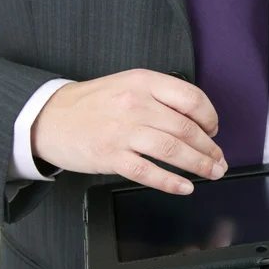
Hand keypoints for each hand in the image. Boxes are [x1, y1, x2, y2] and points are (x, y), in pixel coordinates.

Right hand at [31, 69, 227, 193]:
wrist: (49, 116)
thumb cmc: (93, 103)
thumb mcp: (128, 85)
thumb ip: (160, 97)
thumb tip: (196, 121)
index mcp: (143, 82)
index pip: (191, 98)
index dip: (209, 117)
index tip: (214, 131)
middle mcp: (135, 104)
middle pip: (186, 128)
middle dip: (210, 149)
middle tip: (219, 160)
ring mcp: (122, 131)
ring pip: (173, 150)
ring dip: (199, 165)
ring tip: (212, 173)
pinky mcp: (111, 156)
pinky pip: (148, 172)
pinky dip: (171, 182)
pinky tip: (185, 187)